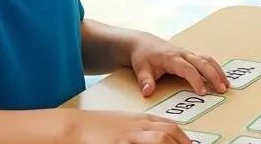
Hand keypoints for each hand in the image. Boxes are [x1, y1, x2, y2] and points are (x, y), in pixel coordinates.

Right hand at [74, 110, 190, 143]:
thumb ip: (143, 127)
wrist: (76, 126)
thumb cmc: (100, 125)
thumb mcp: (125, 121)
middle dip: (183, 143)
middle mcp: (139, 126)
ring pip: (160, 138)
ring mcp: (129, 137)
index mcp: (141, 119)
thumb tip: (161, 135)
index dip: (184, 137)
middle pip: (169, 132)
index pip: (170, 126)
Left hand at [128, 33, 228, 96]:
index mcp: (172, 58)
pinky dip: (215, 68)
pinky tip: (221, 78)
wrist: (143, 43)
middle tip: (222, 90)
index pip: (188, 69)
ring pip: (207, 60)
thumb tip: (147, 92)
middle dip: (214, 76)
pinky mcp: (190, 56)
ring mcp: (188, 54)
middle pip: (203, 63)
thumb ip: (145, 81)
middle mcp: (183, 54)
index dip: (196, 80)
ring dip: (218, 71)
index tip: (203, 92)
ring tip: (226, 85)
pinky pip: (206, 60)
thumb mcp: (141, 68)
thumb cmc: (143, 56)